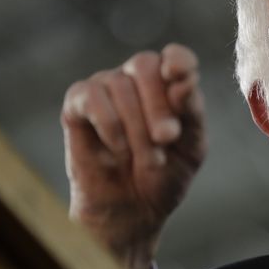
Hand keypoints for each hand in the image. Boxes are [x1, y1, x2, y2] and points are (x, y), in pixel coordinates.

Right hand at [61, 43, 205, 268]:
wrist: (132, 210)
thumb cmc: (165, 176)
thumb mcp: (191, 148)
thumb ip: (191, 112)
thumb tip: (184, 81)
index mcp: (171, 85)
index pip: (176, 57)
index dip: (179, 62)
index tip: (179, 76)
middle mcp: (137, 79)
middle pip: (145, 65)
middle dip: (158, 104)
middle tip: (167, 138)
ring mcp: (106, 88)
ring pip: (119, 83)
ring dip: (136, 126)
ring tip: (147, 159)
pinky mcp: (77, 104)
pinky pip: (90, 96)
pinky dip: (109, 124)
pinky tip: (118, 150)